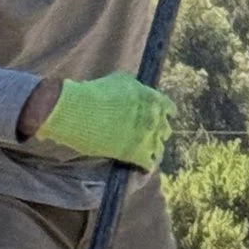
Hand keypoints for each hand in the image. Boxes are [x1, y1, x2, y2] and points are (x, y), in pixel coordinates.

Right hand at [40, 74, 171, 169]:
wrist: (80, 112)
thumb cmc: (96, 93)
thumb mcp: (120, 80)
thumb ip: (134, 87)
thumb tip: (136, 90)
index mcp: (152, 99)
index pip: (168, 108)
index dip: (164, 113)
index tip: (162, 117)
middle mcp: (154, 118)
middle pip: (164, 130)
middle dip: (157, 132)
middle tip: (147, 135)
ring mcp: (147, 137)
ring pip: (158, 148)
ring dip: (152, 150)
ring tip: (145, 153)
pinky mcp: (137, 153)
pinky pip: (149, 163)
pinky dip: (145, 166)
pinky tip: (141, 168)